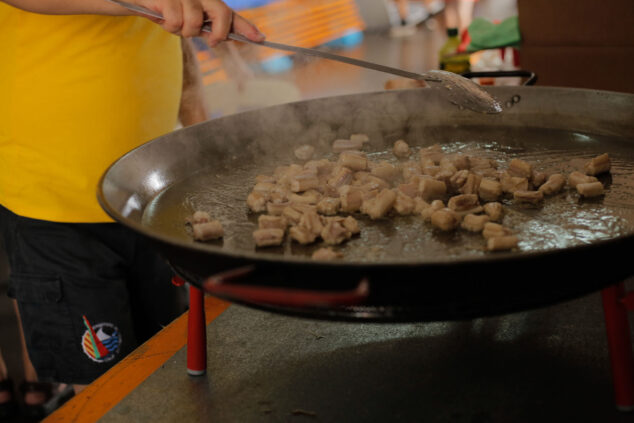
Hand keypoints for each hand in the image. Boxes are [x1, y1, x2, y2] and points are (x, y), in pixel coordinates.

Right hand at [136, 0, 263, 46]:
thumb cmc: (166, 10)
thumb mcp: (189, 21)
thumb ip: (206, 29)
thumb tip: (219, 38)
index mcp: (208, 0)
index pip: (231, 13)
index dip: (246, 26)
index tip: (260, 38)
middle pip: (222, 13)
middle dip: (218, 32)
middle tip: (211, 41)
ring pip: (195, 22)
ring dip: (183, 31)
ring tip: (174, 25)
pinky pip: (176, 21)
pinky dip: (170, 26)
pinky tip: (162, 18)